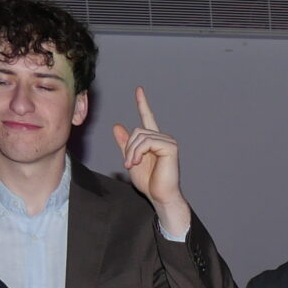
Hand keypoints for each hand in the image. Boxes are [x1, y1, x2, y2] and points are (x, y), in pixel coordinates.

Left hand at [112, 87, 188, 232]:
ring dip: (132, 152)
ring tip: (132, 165)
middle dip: (128, 147)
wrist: (160, 197)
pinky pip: (147, 142)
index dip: (143, 103)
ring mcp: (168, 142)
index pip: (148, 118)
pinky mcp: (170, 147)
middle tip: (127, 164)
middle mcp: (163, 138)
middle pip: (138, 130)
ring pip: (140, 136)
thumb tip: (117, 126)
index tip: (139, 90)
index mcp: (154, 141)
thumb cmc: (149, 183)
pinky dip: (138, 152)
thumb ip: (125, 145)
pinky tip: (138, 162)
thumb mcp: (131, 160)